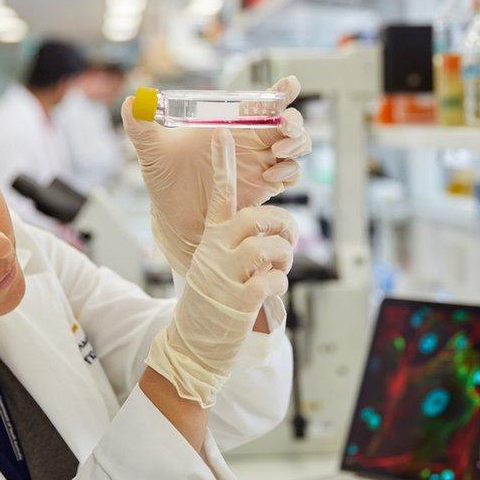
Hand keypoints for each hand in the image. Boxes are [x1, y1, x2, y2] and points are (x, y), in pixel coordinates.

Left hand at [122, 76, 310, 274]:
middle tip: (284, 125)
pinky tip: (269, 175)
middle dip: (294, 121)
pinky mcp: (265, 189)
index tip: (289, 84)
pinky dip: (286, 171)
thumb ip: (142, 127)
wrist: (173, 220)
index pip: (262, 102)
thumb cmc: (165, 182)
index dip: (281, 90)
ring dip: (296, 144)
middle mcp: (251, 142)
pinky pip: (289, 175)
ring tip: (278, 151)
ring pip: (296, 147)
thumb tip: (132, 101)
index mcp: (231, 124)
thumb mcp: (152, 153)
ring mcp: (261, 164)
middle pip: (289, 123)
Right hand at [145, 129, 297, 407]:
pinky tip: (270, 294)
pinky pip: (274, 280)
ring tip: (278, 271)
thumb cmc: (207, 305)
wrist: (192, 347)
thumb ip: (230, 244)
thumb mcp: (210, 267)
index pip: (218, 195)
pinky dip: (279, 285)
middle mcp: (216, 253)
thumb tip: (260, 229)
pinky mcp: (240, 300)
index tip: (221, 132)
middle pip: (256, 218)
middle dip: (281, 225)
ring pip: (270, 248)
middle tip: (288, 238)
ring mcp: (227, 276)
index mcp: (209, 241)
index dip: (221, 164)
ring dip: (284, 259)